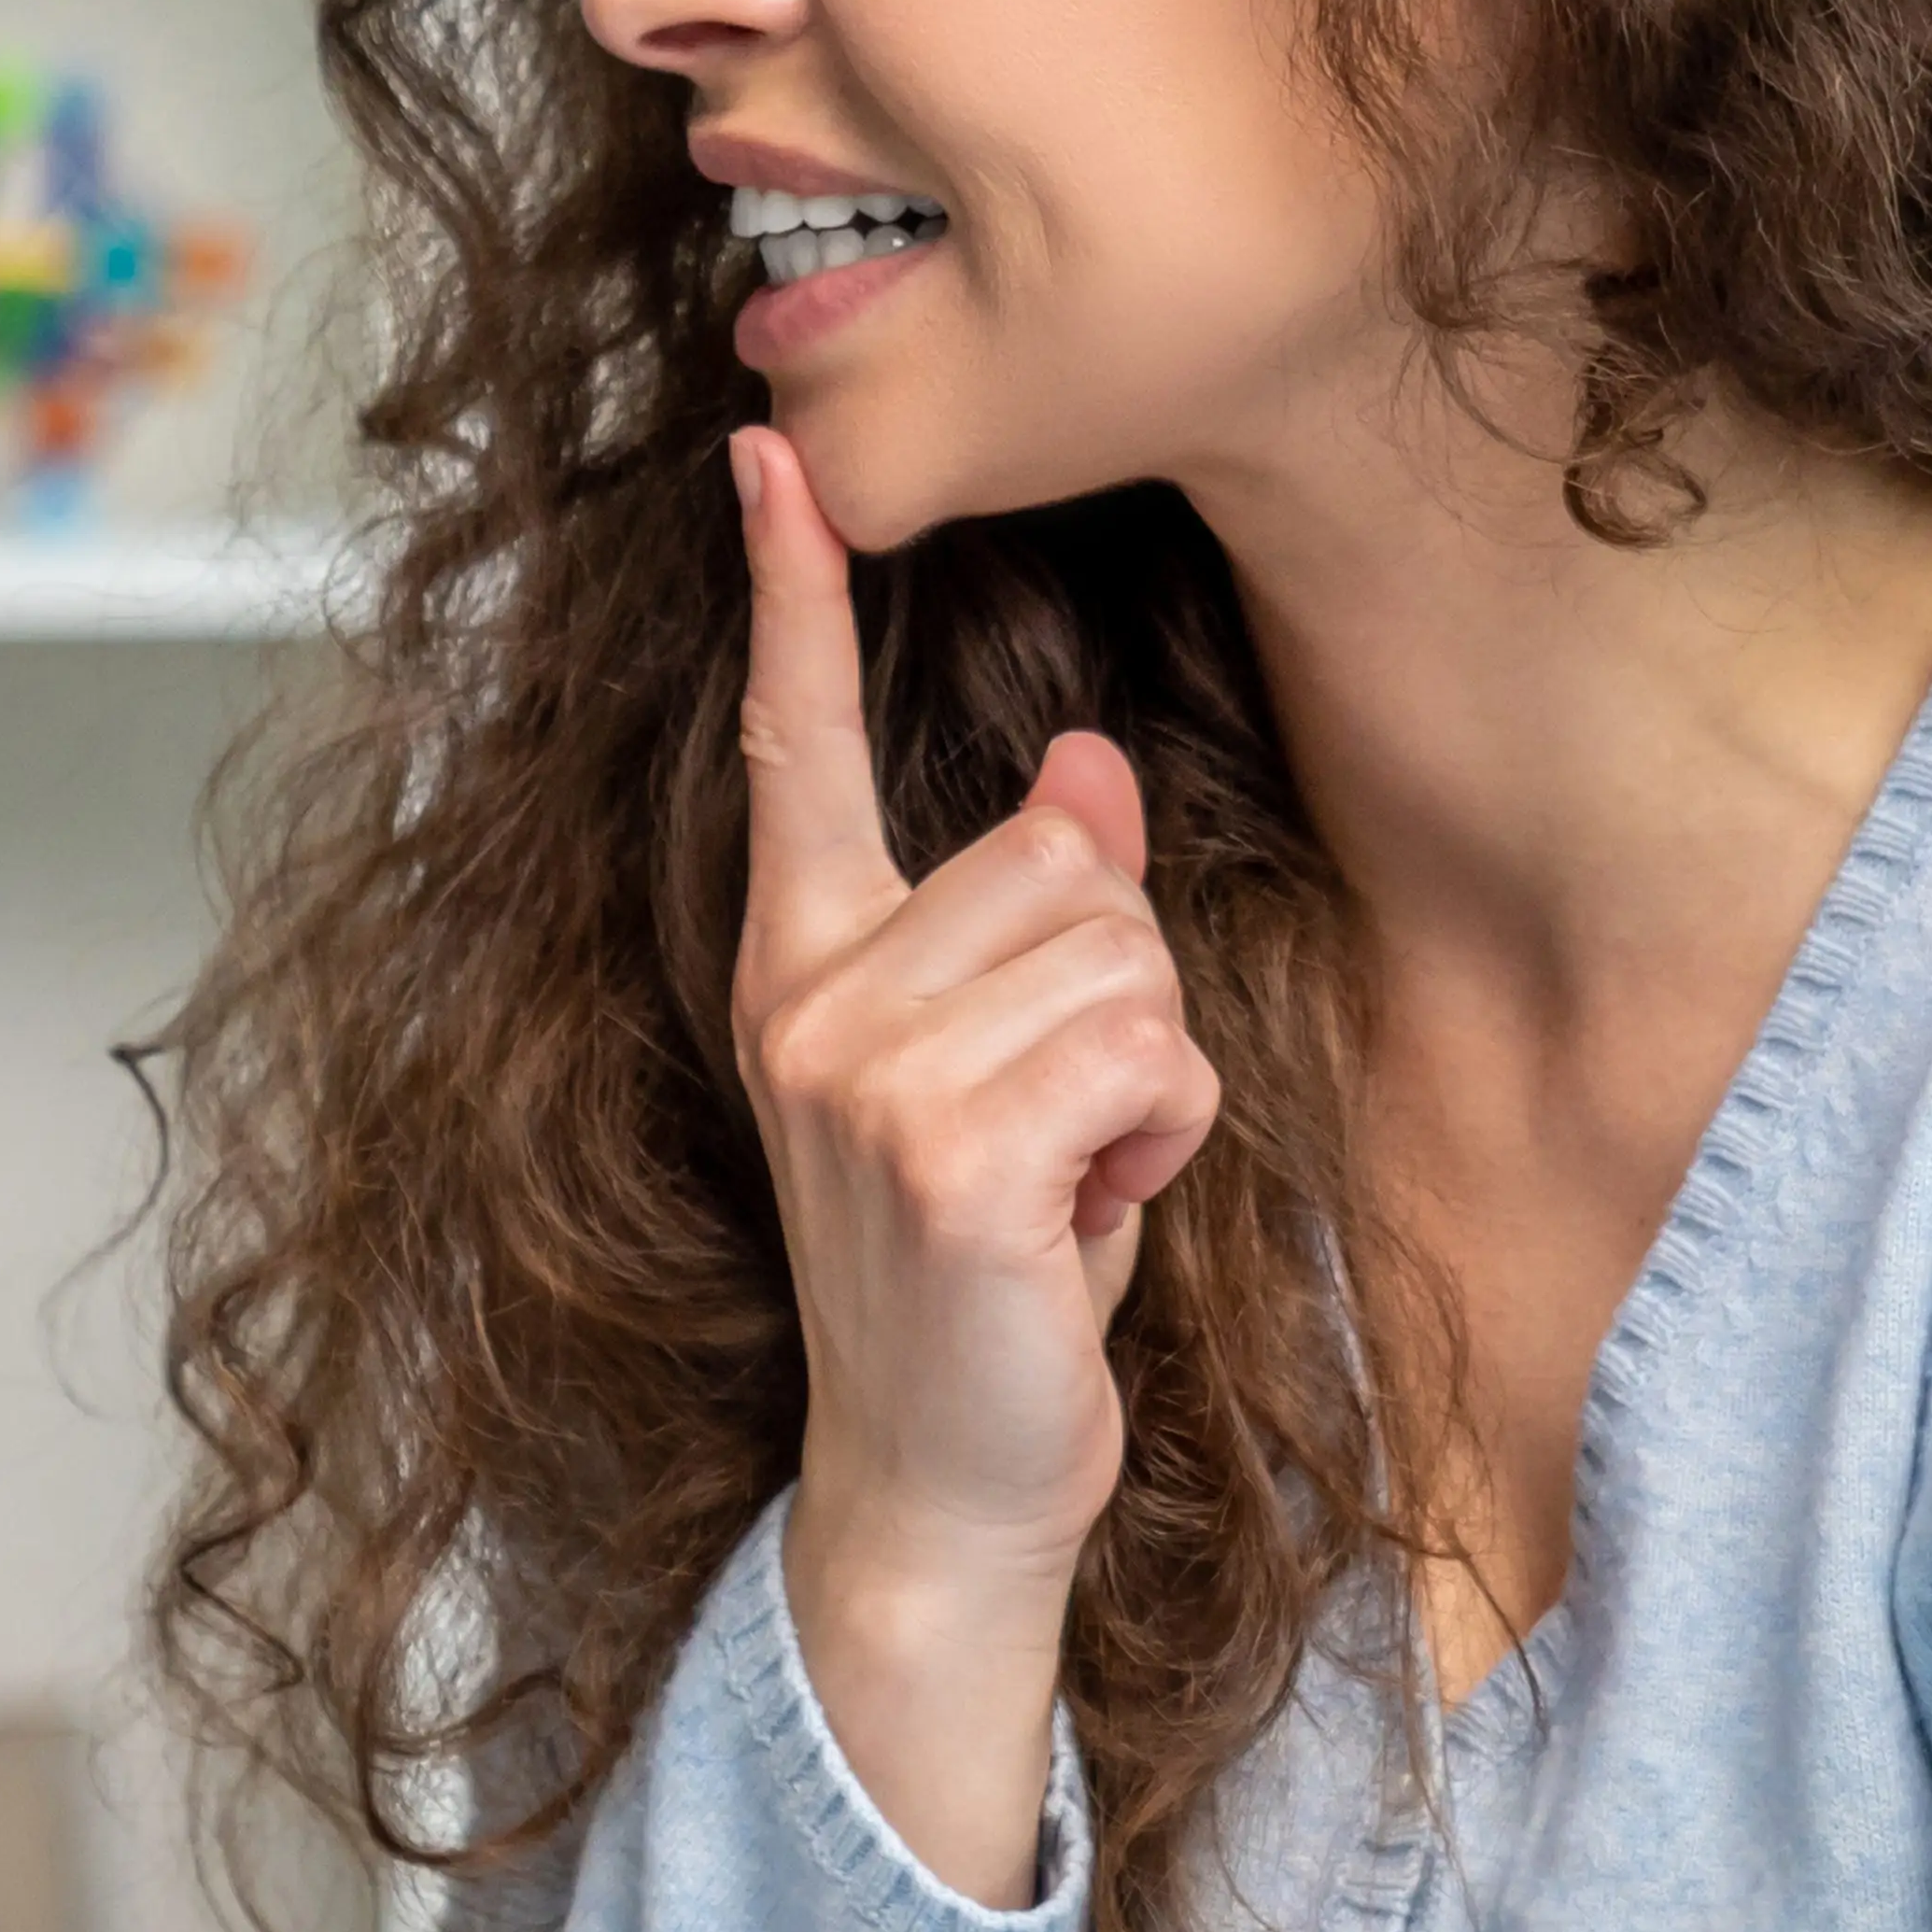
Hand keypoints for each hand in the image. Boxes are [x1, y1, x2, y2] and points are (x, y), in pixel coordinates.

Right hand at [728, 424, 1217, 1900]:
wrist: (943, 1477)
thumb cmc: (988, 1276)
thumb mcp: (1018, 1072)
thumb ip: (1039, 918)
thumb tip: (1092, 772)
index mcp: (805, 962)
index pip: (793, 749)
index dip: (791, 597)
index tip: (768, 454)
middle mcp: (808, 1000)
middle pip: (1064, 854)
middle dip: (1123, 983)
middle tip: (1063, 1123)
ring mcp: (860, 1073)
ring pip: (1121, 952)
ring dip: (1151, 1075)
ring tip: (1075, 1179)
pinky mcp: (942, 1151)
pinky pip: (1142, 1049)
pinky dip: (1162, 1135)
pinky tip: (1090, 1218)